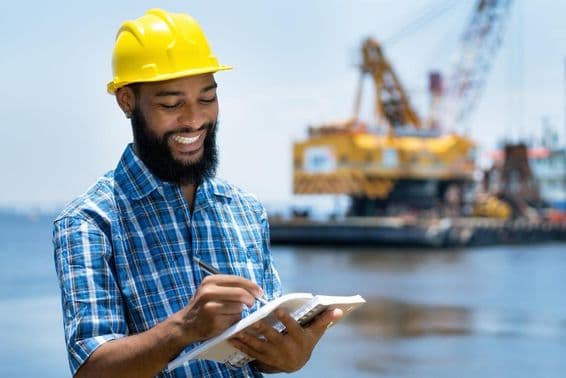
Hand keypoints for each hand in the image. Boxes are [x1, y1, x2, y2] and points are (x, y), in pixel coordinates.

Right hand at [174, 275, 263, 342]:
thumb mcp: (211, 290)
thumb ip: (229, 287)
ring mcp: (210, 306)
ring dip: (239, 312)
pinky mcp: (213, 320)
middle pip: (240, 293)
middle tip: (252, 303)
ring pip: (238, 307)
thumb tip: (254, 290)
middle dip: (250, 299)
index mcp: (210, 281)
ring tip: (229, 313)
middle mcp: (209, 291)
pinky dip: (234, 321)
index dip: (251, 286)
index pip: (237, 280)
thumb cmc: (203, 307)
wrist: (185, 325)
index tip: (259, 292)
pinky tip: (224, 321)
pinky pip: (233, 319)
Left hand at [229, 308, 343, 372]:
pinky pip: (250, 352)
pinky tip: (232, 337)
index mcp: (299, 339)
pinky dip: (241, 345)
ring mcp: (274, 355)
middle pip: (273, 337)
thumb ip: (324, 320)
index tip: (278, 309)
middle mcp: (286, 348)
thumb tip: (338, 309)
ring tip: (237, 329)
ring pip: (258, 346)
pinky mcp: (263, 359)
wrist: (296, 364)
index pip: (293, 328)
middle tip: (252, 320)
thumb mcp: (315, 332)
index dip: (286, 319)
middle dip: (262, 329)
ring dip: (246, 338)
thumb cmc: (306, 342)